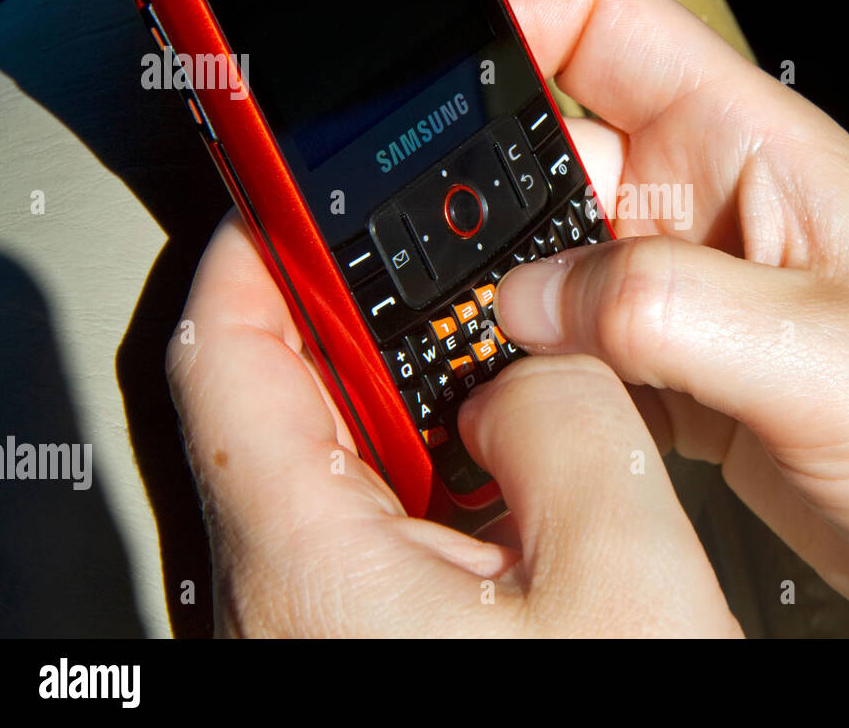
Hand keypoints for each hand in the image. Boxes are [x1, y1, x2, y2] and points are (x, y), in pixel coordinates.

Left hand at [167, 212, 740, 636]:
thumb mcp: (623, 567)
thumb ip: (568, 416)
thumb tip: (528, 364)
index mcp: (311, 569)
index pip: (225, 358)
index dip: (259, 254)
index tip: (293, 196)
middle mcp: (283, 607)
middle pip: (273, 412)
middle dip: (356, 327)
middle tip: (432, 276)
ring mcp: (317, 636)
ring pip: (328, 475)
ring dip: (402, 409)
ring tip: (488, 373)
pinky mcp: (360, 653)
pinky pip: (367, 535)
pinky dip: (423, 482)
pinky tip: (498, 480)